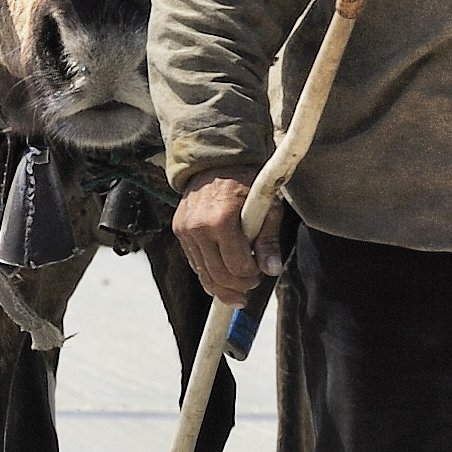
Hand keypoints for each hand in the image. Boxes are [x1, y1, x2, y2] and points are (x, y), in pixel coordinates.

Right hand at [174, 174, 267, 306]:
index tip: (260, 272)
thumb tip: (272, 270)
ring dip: (223, 286)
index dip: (251, 275)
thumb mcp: (266, 207)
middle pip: (218, 275)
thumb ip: (268, 240)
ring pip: (203, 274)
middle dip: (238, 286)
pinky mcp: (179, 231)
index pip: (236, 266)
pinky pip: (194, 262)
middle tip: (252, 284)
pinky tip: (222, 276)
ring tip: (238, 289)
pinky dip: (209, 273)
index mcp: (222, 219)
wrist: (215, 162)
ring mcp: (185, 230)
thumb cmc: (246, 182)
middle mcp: (198, 227)